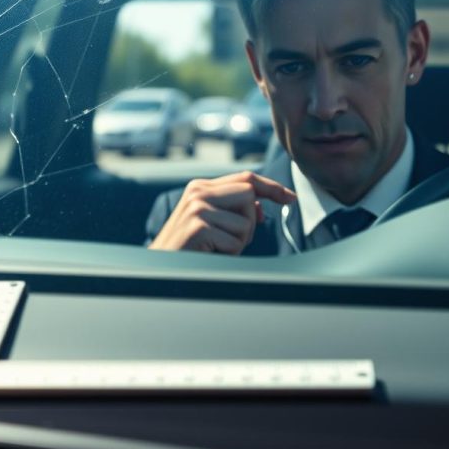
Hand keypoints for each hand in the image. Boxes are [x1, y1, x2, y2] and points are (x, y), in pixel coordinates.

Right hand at [149, 171, 296, 253]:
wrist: (158, 269)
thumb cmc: (188, 249)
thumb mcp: (212, 224)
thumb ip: (233, 210)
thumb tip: (260, 206)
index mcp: (200, 187)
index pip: (246, 178)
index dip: (271, 187)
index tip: (290, 197)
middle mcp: (198, 192)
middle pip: (249, 195)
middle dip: (250, 222)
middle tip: (231, 240)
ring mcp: (197, 208)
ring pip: (246, 221)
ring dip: (238, 242)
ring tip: (215, 248)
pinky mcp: (199, 227)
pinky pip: (236, 241)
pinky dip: (229, 254)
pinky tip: (210, 254)